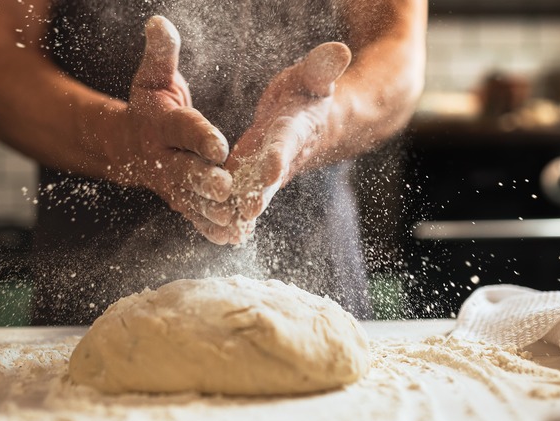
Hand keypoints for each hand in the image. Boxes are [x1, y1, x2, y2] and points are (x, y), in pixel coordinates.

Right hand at [115, 16, 233, 244]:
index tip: (219, 144)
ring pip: (191, 199)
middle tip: (227, 188)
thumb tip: (158, 22)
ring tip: (234, 220)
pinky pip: (193, 215)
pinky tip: (231, 237)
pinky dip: (209, 228)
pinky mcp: (178, 199)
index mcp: (161, 124)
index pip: (182, 129)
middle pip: (185, 170)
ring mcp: (169, 183)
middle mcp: (163, 157)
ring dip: (211, 211)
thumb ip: (161, 54)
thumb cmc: (149, 104)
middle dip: (204, 180)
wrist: (127, 144)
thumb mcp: (153, 76)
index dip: (199, 135)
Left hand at [223, 42, 351, 243]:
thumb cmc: (309, 93)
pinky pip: (242, 196)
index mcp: (295, 128)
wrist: (314, 122)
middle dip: (259, 193)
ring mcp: (267, 170)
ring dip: (241, 210)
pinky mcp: (253, 177)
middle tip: (247, 211)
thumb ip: (322, 67)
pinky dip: (234, 214)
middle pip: (270, 177)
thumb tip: (340, 49)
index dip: (279, 154)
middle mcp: (282, 155)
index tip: (271, 168)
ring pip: (254, 192)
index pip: (287, 142)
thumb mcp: (314, 76)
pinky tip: (219, 232)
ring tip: (226, 228)